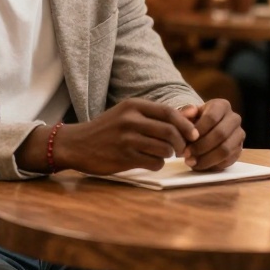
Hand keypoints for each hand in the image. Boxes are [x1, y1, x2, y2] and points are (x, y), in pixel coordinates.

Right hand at [56, 98, 199, 173]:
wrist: (76, 144)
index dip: (186, 125)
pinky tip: (152, 162)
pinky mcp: (123, 157)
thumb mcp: (128, 114)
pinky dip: (158, 164)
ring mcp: (127, 139)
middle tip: (182, 149)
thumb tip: (191, 115)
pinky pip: (153, 162)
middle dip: (181, 143)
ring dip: (169, 154)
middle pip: (169, 132)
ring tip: (164, 154)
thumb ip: (155, 115)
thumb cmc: (107, 129)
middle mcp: (131, 120)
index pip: (169, 113)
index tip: (194, 135)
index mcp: (134, 106)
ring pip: (164, 148)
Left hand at [178, 99, 243, 170]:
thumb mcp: (189, 115)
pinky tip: (199, 165)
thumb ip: (186, 114)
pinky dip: (212, 165)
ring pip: (226, 149)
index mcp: (222, 106)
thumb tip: (189, 112)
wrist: (206, 131)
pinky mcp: (239, 150)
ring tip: (191, 162)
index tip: (187, 140)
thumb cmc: (196, 122)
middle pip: (220, 134)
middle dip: (201, 146)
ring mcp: (239, 135)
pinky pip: (228, 160)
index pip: (212, 117)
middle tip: (186, 154)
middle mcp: (234, 118)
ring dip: (207, 159)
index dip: (199, 130)